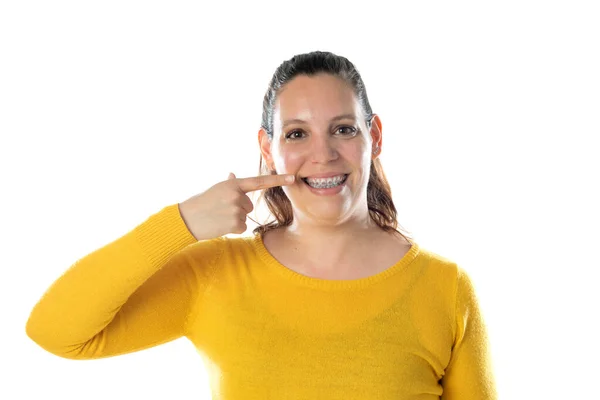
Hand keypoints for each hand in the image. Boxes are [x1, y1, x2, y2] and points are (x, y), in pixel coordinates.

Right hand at [178, 172, 294, 240]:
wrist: (188, 218)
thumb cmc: (201, 202)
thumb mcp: (216, 189)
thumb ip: (229, 184)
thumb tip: (233, 175)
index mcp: (234, 184)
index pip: (259, 181)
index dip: (278, 179)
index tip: (293, 178)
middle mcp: (237, 195)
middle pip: (250, 204)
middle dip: (239, 208)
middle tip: (221, 209)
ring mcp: (236, 210)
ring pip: (245, 216)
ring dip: (234, 218)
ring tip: (219, 216)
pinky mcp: (236, 224)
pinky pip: (242, 227)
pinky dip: (233, 228)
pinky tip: (220, 224)